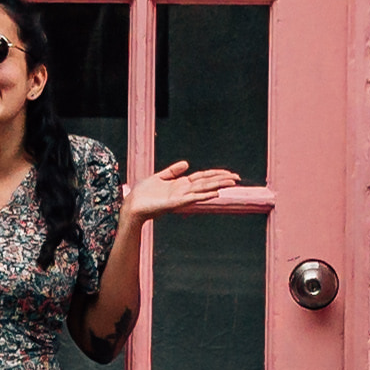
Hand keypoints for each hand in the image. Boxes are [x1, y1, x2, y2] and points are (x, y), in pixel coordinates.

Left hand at [124, 160, 245, 217]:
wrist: (132, 205)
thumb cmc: (144, 194)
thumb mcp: (159, 177)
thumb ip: (173, 171)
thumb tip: (187, 163)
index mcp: (181, 184)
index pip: (203, 177)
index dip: (216, 174)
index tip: (229, 173)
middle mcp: (184, 190)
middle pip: (206, 182)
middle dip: (222, 180)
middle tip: (237, 179)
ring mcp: (180, 197)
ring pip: (203, 189)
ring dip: (217, 186)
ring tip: (231, 184)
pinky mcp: (174, 203)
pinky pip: (192, 198)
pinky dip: (203, 196)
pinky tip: (214, 194)